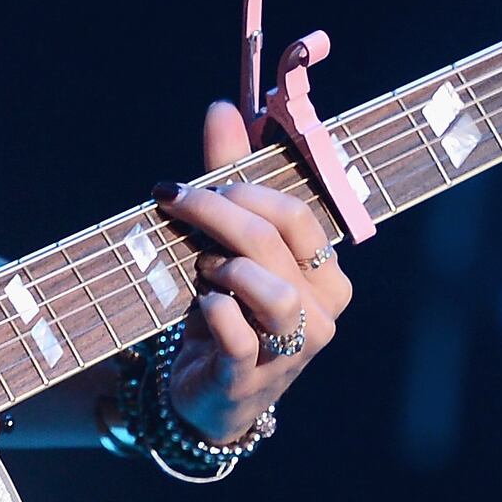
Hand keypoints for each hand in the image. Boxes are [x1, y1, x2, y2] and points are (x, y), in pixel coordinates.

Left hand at [154, 99, 356, 442]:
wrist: (208, 394)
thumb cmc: (228, 310)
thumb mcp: (227, 244)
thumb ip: (228, 178)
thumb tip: (223, 108)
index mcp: (326, 274)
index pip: (297, 214)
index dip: (242, 189)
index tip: (191, 184)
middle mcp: (321, 311)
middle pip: (275, 240)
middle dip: (218, 211)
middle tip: (175, 200)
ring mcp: (292, 350)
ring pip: (271, 290)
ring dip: (224, 267)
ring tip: (201, 268)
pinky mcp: (253, 377)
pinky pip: (238, 334)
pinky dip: (213, 311)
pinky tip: (202, 306)